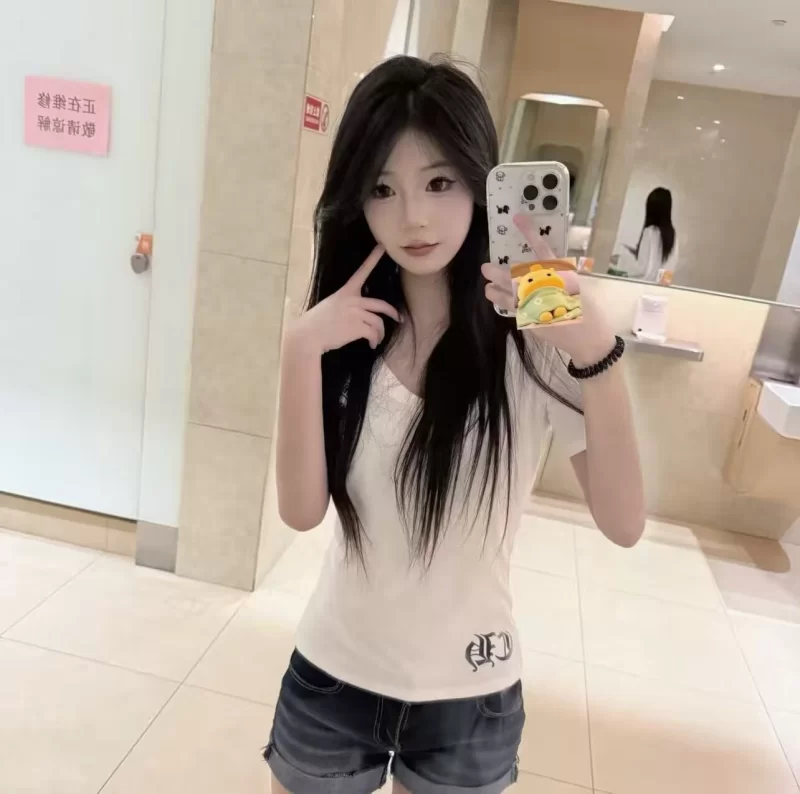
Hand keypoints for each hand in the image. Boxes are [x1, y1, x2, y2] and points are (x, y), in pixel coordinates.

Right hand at [290, 245, 400, 354]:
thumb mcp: (330, 306)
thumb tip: (356, 314)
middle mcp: (353, 300)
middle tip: (398, 318)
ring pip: (378, 323)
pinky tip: (372, 345)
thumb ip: (345, 305)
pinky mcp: (358, 327)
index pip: (362, 272)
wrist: (309, 335)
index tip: (382, 247)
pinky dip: (375, 340)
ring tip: (376, 340)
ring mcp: (356, 314)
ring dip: (380, 333)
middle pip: (380, 305)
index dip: (373, 258)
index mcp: (345, 292)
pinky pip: (373, 333)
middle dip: (392, 312)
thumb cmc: (317, 323)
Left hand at [482, 214, 614, 366]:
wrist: (589, 340)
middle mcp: (545, 291)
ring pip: (507, 298)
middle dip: (497, 272)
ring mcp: (536, 308)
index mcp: (560, 277)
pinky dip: (505, 306)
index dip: (529, 233)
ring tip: (487, 289)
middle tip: (485, 267)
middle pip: (514, 278)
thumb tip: (545, 266)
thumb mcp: (579, 286)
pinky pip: (514, 311)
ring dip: (494, 292)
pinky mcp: (531, 323)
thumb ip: (561, 274)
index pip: (542, 250)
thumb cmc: (589, 310)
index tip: (517, 219)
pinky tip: (500, 302)